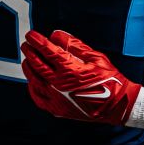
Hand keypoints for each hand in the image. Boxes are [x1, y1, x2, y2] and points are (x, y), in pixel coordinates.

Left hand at [20, 30, 139, 124]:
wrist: (117, 106)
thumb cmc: (110, 80)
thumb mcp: (96, 57)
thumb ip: (74, 45)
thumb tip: (57, 35)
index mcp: (70, 69)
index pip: (47, 51)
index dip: (37, 41)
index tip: (31, 35)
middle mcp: (59, 84)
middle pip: (37, 65)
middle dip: (30, 52)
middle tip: (26, 45)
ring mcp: (57, 98)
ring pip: (34, 80)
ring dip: (29, 68)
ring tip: (27, 60)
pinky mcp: (57, 109)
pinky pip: (38, 98)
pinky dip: (32, 88)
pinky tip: (32, 82)